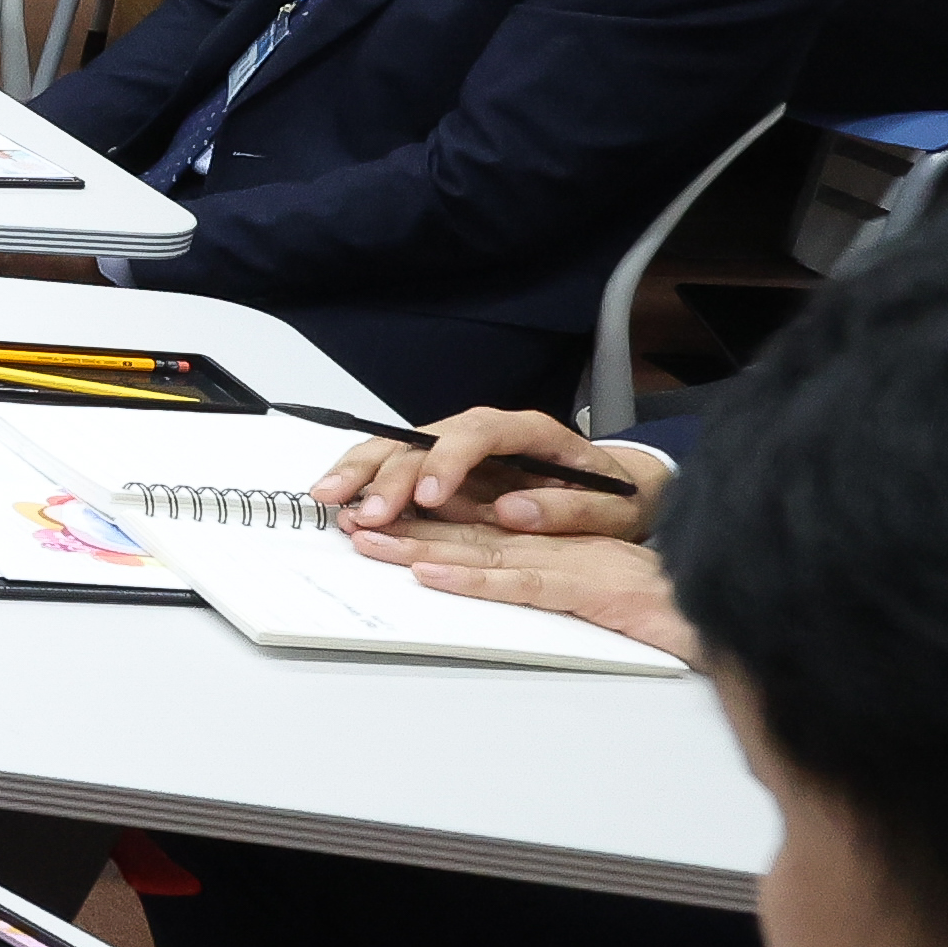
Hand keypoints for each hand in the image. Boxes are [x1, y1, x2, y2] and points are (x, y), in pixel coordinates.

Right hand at [317, 405, 661, 540]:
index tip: (431, 497)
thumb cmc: (615, 499)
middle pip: (426, 439)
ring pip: (398, 448)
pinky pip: (392, 468)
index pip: (480, 432)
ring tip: (330, 498)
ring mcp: (457, 451)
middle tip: (369, 513)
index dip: (449, 461)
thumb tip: (515, 510)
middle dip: (391, 475)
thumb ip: (572, 509)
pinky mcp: (439, 473)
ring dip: (361, 472)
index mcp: (530, 433)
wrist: (617, 495)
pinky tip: (336, 499)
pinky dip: (361, 483)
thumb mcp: (615, 509)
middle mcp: (485, 434)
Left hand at [346, 512, 699, 660]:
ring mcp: (569, 564)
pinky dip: (476, 579)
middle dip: (404, 525)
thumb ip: (541, 572)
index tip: (370, 517)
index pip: (476, 528)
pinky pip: (523, 582)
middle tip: (348, 520)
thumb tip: (475, 567)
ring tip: (370, 540)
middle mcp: (555, 546)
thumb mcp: (590, 583)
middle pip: (466, 533)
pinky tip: (434, 576)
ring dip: (421, 546)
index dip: (420, 521)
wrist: (725, 612)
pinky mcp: (587, 590)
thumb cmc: (659, 602)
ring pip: (483, 550)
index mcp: (553, 542)